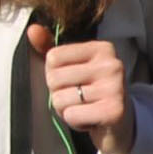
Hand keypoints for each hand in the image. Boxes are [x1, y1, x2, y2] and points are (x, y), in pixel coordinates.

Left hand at [28, 24, 135, 153]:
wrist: (120, 123)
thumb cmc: (91, 92)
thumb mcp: (74, 67)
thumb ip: (51, 48)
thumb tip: (32, 30)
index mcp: (102, 49)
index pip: (53, 57)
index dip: (54, 74)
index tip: (74, 81)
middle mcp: (112, 65)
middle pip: (54, 78)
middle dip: (59, 93)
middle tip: (79, 99)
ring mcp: (115, 87)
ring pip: (60, 99)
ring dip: (66, 109)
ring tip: (84, 109)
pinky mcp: (113, 111)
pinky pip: (71, 115)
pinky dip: (75, 122)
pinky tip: (89, 120)